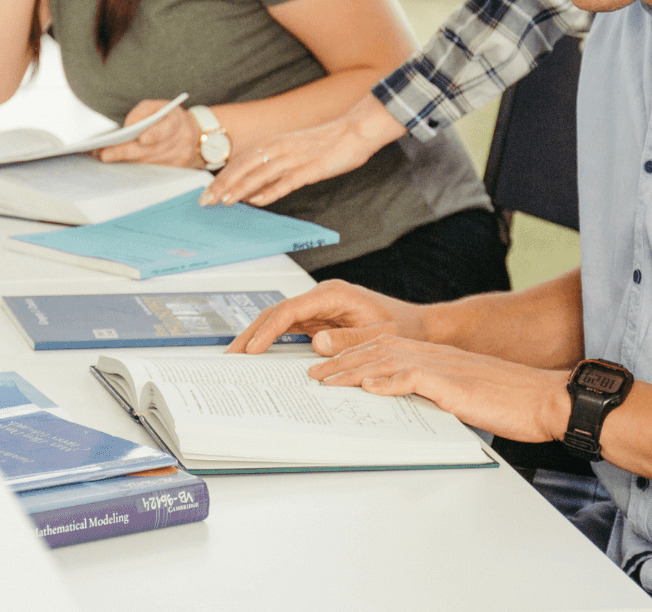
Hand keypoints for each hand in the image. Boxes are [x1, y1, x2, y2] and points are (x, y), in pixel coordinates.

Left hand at [94, 98, 202, 168]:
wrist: (193, 135)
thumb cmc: (169, 118)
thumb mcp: (158, 106)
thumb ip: (142, 112)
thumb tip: (128, 126)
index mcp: (177, 121)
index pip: (167, 128)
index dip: (155, 134)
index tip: (141, 138)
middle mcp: (181, 140)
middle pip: (152, 149)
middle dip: (127, 152)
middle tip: (106, 154)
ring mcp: (179, 158)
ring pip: (149, 162)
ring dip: (127, 161)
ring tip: (106, 157)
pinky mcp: (175, 170)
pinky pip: (152, 171)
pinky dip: (135, 168)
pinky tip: (120, 164)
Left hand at [202, 95, 403, 206]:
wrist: (356, 129)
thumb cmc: (328, 141)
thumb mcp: (296, 149)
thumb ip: (276, 166)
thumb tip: (256, 188)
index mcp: (275, 142)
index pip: (241, 161)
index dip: (223, 176)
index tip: (208, 191)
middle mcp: (280, 147)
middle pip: (244, 167)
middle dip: (223, 185)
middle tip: (206, 201)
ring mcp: (295, 158)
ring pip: (260, 174)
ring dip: (240, 189)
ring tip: (224, 202)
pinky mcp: (311, 168)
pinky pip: (286, 182)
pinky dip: (270, 192)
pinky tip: (257, 201)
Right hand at [226, 279, 427, 354]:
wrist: (419, 327)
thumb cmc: (403, 328)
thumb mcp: (379, 336)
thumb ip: (349, 340)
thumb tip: (316, 342)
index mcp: (334, 294)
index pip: (290, 310)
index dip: (268, 330)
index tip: (253, 348)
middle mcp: (322, 298)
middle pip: (277, 312)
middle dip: (253, 333)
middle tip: (232, 355)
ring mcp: (319, 308)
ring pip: (279, 320)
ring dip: (258, 336)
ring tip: (238, 357)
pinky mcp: (320, 320)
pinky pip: (290, 328)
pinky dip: (273, 340)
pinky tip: (261, 355)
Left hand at [309, 334, 571, 444]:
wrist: (546, 399)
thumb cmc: (513, 400)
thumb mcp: (465, 394)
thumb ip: (436, 394)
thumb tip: (412, 406)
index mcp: (436, 357)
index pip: (384, 348)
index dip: (353, 355)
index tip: (329, 365)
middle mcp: (434, 356)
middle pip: (376, 351)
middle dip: (341, 361)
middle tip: (313, 372)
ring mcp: (442, 367)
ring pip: (386, 361)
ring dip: (352, 371)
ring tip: (326, 380)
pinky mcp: (452, 384)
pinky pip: (413, 379)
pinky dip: (388, 383)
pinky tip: (369, 387)